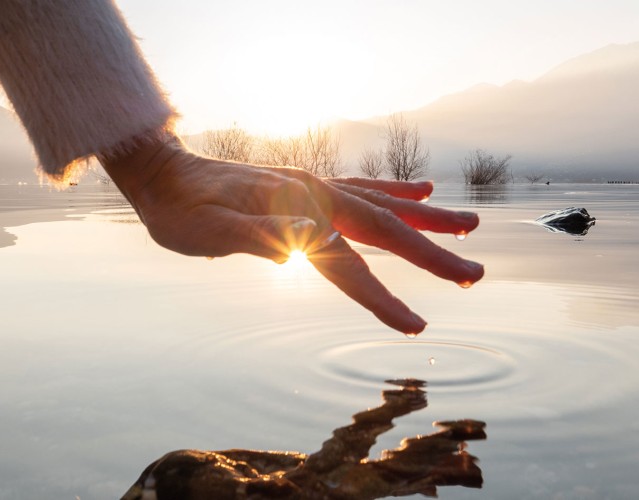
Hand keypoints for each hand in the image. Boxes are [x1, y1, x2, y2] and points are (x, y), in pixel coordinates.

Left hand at [101, 135, 482, 334]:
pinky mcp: (308, 186)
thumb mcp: (207, 231)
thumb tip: (308, 242)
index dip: (381, 298)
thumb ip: (256, 235)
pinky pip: (364, 189)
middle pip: (384, 230)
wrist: (163, 176)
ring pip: (384, 206)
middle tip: (475, 275)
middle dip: (432, 255)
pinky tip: (422, 190)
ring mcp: (314, 187)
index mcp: (295, 211)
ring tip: (470, 228)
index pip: (348, 264)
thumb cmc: (180, 212)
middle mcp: (314, 194)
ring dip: (428, 220)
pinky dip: (396, 192)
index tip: (415, 326)